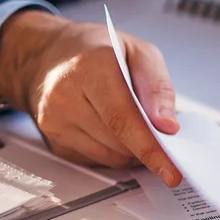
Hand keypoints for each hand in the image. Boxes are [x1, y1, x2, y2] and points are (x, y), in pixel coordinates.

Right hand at [0, 9, 181, 184]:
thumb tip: (168, 125)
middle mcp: (64, 95)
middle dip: (147, 146)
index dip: (150, 148)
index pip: (123, 119)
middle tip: (162, 135)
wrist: (49, 56)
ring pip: (109, 157)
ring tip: (132, 123)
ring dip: (131, 150)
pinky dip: (113, 152)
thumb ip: (158, 87)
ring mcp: (54, 122)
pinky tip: (110, 128)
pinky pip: (96, 160)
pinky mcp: (53, 141)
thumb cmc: (96, 50)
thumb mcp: (139, 52)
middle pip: (119, 143)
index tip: (171, 169)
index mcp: (88, 67)